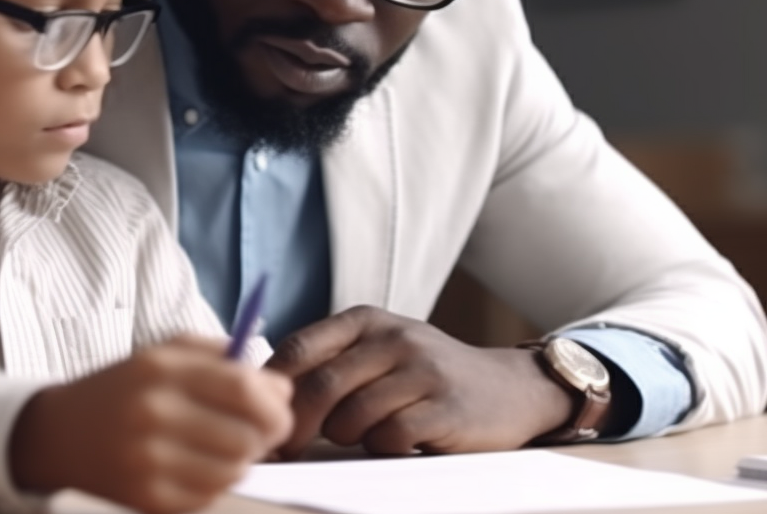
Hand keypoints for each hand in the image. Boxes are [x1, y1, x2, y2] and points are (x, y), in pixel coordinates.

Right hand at [9, 334, 292, 513]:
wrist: (57, 435)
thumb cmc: (123, 389)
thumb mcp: (163, 353)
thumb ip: (224, 359)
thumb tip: (280, 387)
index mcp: (160, 369)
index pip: (244, 389)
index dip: (274, 402)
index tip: (278, 406)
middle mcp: (153, 414)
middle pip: (247, 435)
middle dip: (265, 435)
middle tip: (258, 431)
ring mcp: (148, 461)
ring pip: (234, 470)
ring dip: (241, 460)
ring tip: (221, 446)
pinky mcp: (146, 498)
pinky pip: (210, 495)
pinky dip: (215, 483)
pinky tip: (197, 466)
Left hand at [266, 306, 573, 457]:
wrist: (509, 389)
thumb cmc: (425, 377)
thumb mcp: (379, 351)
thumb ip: (330, 362)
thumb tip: (262, 394)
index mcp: (366, 320)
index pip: (300, 347)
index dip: (272, 387)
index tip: (257, 414)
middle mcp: (394, 338)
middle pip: (322, 386)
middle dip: (296, 424)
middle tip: (287, 447)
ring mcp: (422, 371)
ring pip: (353, 416)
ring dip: (346, 436)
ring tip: (363, 433)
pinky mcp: (446, 408)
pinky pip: (390, 437)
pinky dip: (382, 446)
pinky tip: (396, 440)